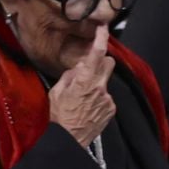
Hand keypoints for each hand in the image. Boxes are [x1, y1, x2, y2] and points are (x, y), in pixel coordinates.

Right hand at [48, 25, 115, 146]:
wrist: (69, 140)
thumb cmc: (59, 116)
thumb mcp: (57, 92)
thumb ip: (69, 76)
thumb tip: (77, 69)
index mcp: (85, 80)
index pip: (97, 53)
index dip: (101, 38)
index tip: (103, 28)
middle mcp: (100, 87)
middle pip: (109, 63)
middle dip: (101, 61)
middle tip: (89, 68)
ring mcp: (107, 99)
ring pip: (106, 81)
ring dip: (97, 83)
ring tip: (83, 98)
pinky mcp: (111, 109)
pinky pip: (107, 96)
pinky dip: (99, 98)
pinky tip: (88, 108)